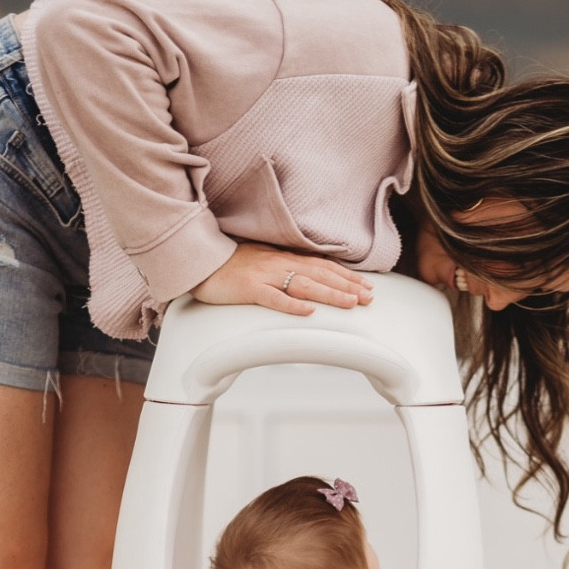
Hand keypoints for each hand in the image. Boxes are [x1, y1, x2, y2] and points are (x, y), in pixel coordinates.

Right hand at [190, 242, 373, 315]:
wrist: (199, 261)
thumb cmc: (228, 263)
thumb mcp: (262, 260)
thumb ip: (284, 267)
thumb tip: (306, 277)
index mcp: (283, 257)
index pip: (321, 266)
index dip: (345, 275)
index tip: (366, 285)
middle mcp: (278, 264)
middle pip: (319, 275)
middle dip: (346, 286)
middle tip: (369, 297)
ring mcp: (264, 276)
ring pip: (303, 285)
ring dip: (329, 294)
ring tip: (351, 303)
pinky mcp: (249, 289)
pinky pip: (273, 298)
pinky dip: (292, 305)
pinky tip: (309, 311)